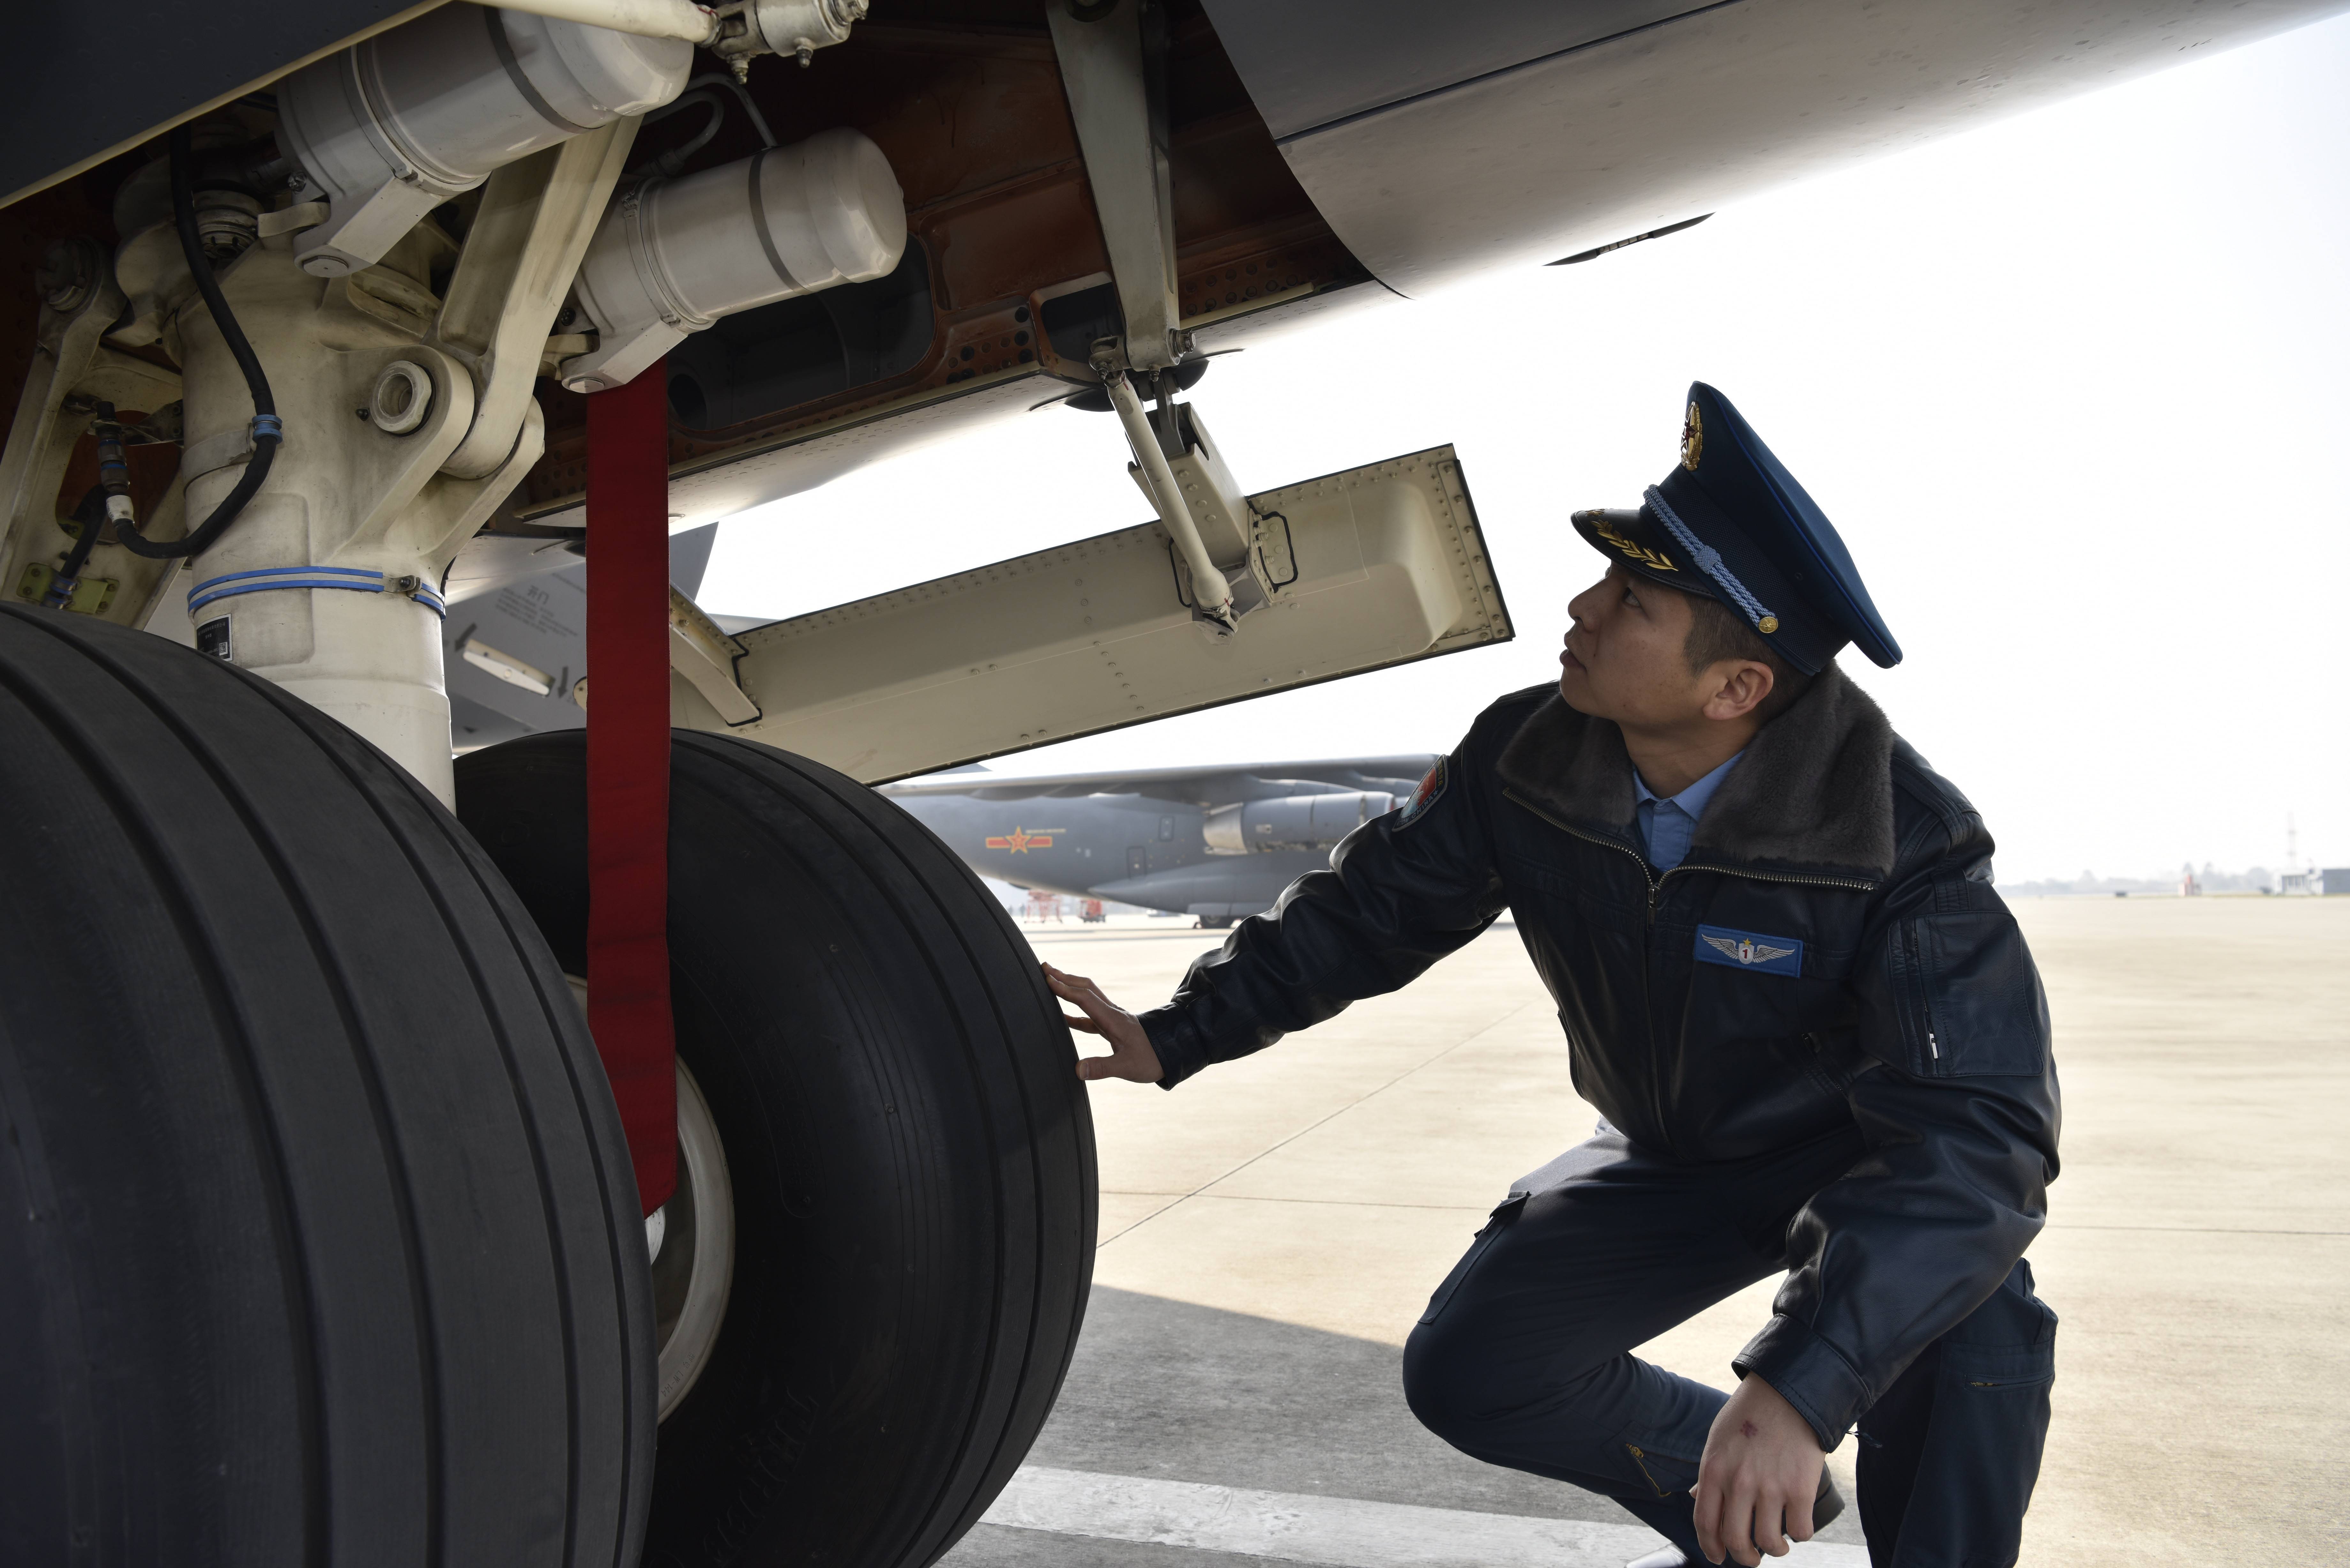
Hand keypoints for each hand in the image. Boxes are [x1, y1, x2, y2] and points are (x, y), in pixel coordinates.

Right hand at [1043, 963, 1164, 1082]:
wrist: (1172, 1053)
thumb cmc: (1151, 1059)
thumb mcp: (1127, 1067)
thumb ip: (1102, 1068)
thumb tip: (1078, 1070)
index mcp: (1113, 1020)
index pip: (1085, 999)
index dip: (1065, 989)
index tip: (1047, 979)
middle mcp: (1111, 1013)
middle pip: (1085, 988)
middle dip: (1064, 977)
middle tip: (1044, 967)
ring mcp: (1112, 1018)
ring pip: (1088, 996)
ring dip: (1070, 987)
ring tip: (1051, 981)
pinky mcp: (1112, 1025)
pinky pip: (1089, 1013)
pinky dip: (1075, 1010)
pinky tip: (1063, 1016)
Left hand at [1692, 1374, 1825, 1565]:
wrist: (1788, 1393)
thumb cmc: (1750, 1416)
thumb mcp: (1718, 1440)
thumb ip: (1709, 1473)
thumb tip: (1695, 1498)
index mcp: (1714, 1470)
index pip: (1705, 1524)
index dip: (1710, 1547)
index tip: (1717, 1557)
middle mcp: (1739, 1483)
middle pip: (1737, 1540)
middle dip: (1745, 1557)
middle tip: (1752, 1557)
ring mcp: (1770, 1488)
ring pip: (1770, 1543)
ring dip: (1775, 1550)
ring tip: (1779, 1544)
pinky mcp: (1800, 1489)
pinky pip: (1800, 1531)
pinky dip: (1800, 1535)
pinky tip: (1798, 1526)